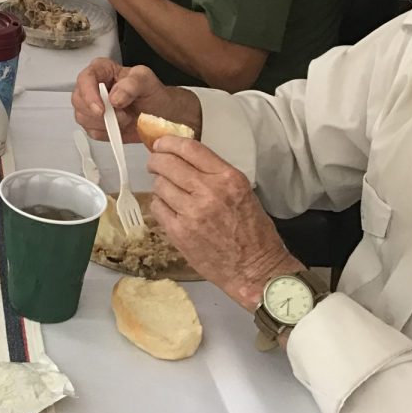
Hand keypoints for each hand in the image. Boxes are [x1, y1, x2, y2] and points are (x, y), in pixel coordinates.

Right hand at [72, 57, 186, 142]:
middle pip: (79, 100)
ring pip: (82, 117)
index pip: (85, 78)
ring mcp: (91, 106)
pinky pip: (91, 132)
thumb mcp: (147, 81)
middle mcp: (93, 87)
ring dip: (105, 124)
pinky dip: (106, 133)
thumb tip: (114, 97)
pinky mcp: (94, 123)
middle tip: (121, 116)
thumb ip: (132, 84)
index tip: (101, 109)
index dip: (89, 94)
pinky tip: (119, 127)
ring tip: (125, 119)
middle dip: (99, 113)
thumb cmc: (152, 94)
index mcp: (102, 70)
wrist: (159, 113)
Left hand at [147, 138, 301, 310]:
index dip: (169, 142)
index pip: (189, 148)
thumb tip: (184, 159)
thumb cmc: (253, 232)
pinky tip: (169, 209)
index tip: (161, 143)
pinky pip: (157, 207)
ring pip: (159, 185)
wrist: (255, 270)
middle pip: (167, 163)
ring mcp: (191, 212)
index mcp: (228, 178)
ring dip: (160, 185)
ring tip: (169, 191)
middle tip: (155, 164)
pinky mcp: (179, 232)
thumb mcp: (242, 192)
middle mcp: (208, 192)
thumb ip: (214, 174)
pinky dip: (160, 204)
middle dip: (156, 160)